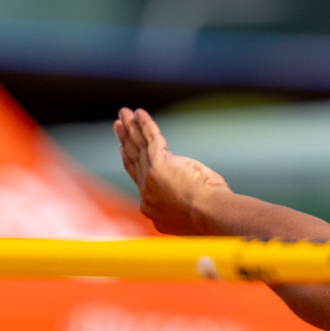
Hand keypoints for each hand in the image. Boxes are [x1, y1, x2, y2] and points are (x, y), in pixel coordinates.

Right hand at [113, 107, 229, 234]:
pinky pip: (151, 139)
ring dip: (132, 128)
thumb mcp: (190, 214)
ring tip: (124, 113)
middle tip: (118, 126)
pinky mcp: (159, 164)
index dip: (131, 162)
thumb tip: (189, 199)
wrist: (210, 215)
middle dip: (125, 141)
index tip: (124, 150)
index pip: (139, 179)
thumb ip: (181, 205)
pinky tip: (140, 113)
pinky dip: (146, 125)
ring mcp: (150, 178)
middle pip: (133, 160)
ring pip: (139, 147)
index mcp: (152, 209)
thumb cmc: (211, 217)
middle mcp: (146, 193)